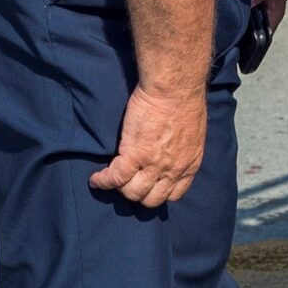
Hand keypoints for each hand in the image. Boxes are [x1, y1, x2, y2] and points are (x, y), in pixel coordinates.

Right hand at [88, 84, 206, 206]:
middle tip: (127, 182)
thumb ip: (182, 149)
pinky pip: (115, 177)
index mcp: (189, 164)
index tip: (148, 185)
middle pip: (151, 199)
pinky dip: (103, 181)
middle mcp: (172, 170)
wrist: (174, 88)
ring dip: (119, 188)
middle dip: (138, 193)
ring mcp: (153, 165)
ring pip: (132, 192)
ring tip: (110, 179)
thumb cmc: (184, 100)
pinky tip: (96, 179)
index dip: (158, 192)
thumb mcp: (192, 134)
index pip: (173, 194)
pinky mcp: (134, 154)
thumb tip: (170, 151)